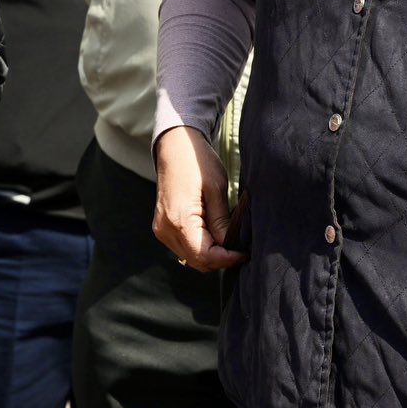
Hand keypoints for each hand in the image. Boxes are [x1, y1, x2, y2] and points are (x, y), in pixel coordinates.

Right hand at [151, 125, 245, 270]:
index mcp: (178, 220)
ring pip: (190, 257)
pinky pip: (184, 247)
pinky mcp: (162, 227)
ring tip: (229, 239)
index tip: (245, 252)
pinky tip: (215, 233)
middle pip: (197, 261)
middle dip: (220, 259)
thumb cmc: (197, 162)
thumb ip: (222, 221)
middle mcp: (165, 229)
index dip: (227, 259)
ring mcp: (161, 229)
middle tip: (241, 247)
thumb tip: (230, 246)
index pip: (205, 256)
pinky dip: (200, 246)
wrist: (175, 146)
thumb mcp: (216, 189)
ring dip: (211, 254)